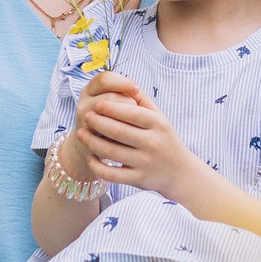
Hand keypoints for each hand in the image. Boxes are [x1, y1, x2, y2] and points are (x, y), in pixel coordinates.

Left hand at [72, 73, 198, 200]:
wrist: (181, 172)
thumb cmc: (165, 139)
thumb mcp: (160, 118)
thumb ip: (143, 101)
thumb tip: (123, 82)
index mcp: (157, 124)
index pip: (132, 113)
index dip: (112, 108)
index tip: (97, 104)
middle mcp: (152, 143)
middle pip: (119, 131)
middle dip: (98, 123)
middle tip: (86, 116)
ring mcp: (145, 162)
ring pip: (112, 152)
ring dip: (92, 142)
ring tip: (80, 134)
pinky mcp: (138, 179)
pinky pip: (113, 174)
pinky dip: (98, 166)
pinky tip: (90, 157)